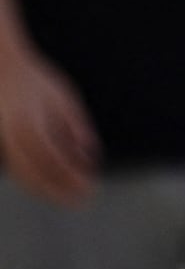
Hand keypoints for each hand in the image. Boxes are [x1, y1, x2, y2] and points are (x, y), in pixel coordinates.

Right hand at [0, 48, 98, 204]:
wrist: (3, 69)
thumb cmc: (37, 81)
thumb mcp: (63, 97)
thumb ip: (75, 126)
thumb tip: (90, 155)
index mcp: (30, 121)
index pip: (53, 157)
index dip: (71, 175)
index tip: (91, 185)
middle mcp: (13, 135)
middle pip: (37, 172)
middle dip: (61, 188)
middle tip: (84, 199)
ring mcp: (4, 141)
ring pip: (24, 175)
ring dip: (48, 189)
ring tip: (72, 196)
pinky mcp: (2, 145)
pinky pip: (18, 168)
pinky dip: (35, 181)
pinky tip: (53, 185)